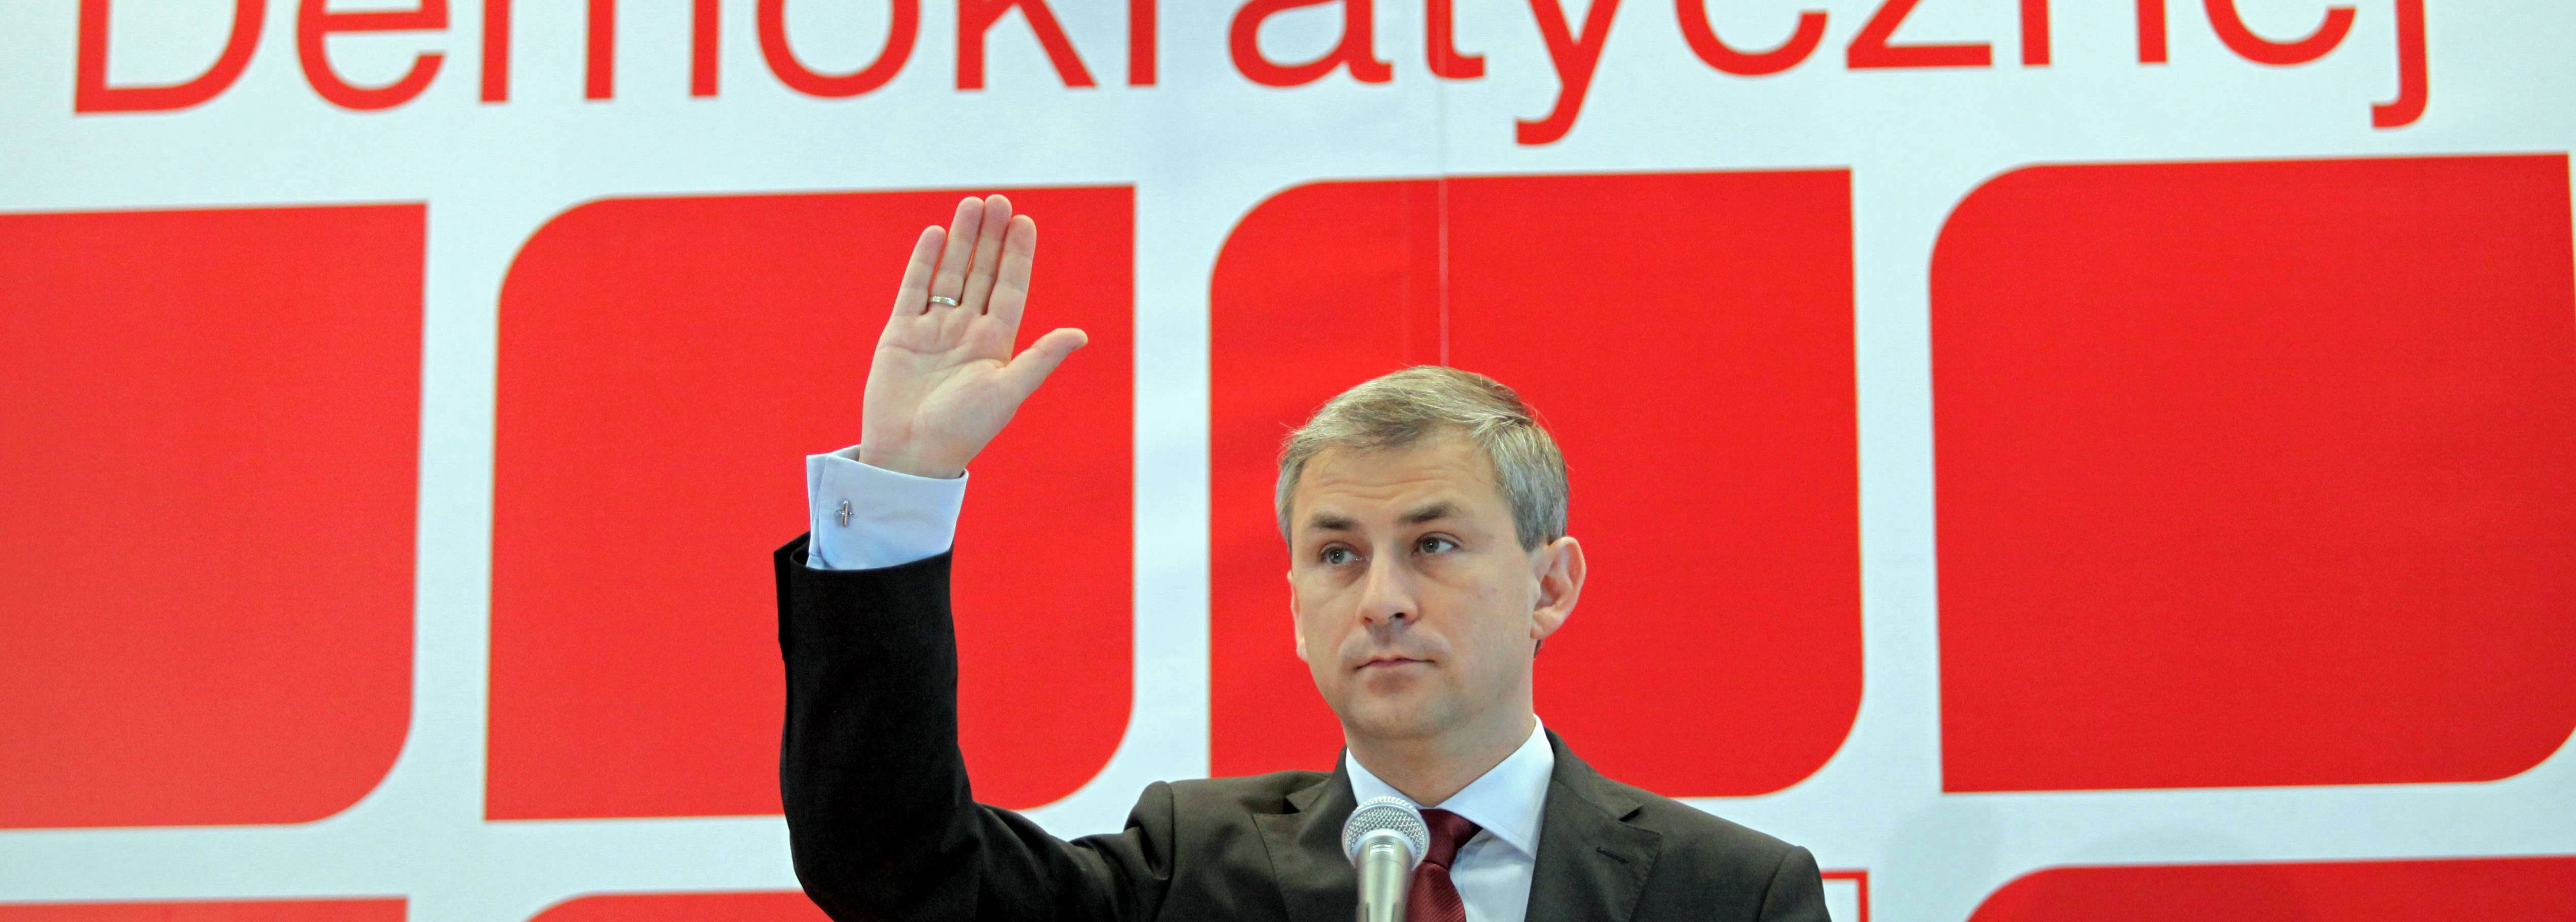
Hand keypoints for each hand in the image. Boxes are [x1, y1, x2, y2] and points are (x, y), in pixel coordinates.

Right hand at [858, 194, 1086, 478]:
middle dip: (990, 238)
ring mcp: (932, 330)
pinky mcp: (900, 333)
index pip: (1010, 289)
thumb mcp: (1008, 391)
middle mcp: (966, 331)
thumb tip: (1081, 334)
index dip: (1017, 256)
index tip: (1025, 221)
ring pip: (950, 274)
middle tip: (998, 200)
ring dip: (961, 240)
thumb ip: (1040, 358)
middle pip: (981, 274)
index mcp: (996, 345)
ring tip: (971, 204)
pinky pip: (914, 289)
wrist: (910, 454)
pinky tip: (935, 233)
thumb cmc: (963, 429)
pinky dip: (924, 262)